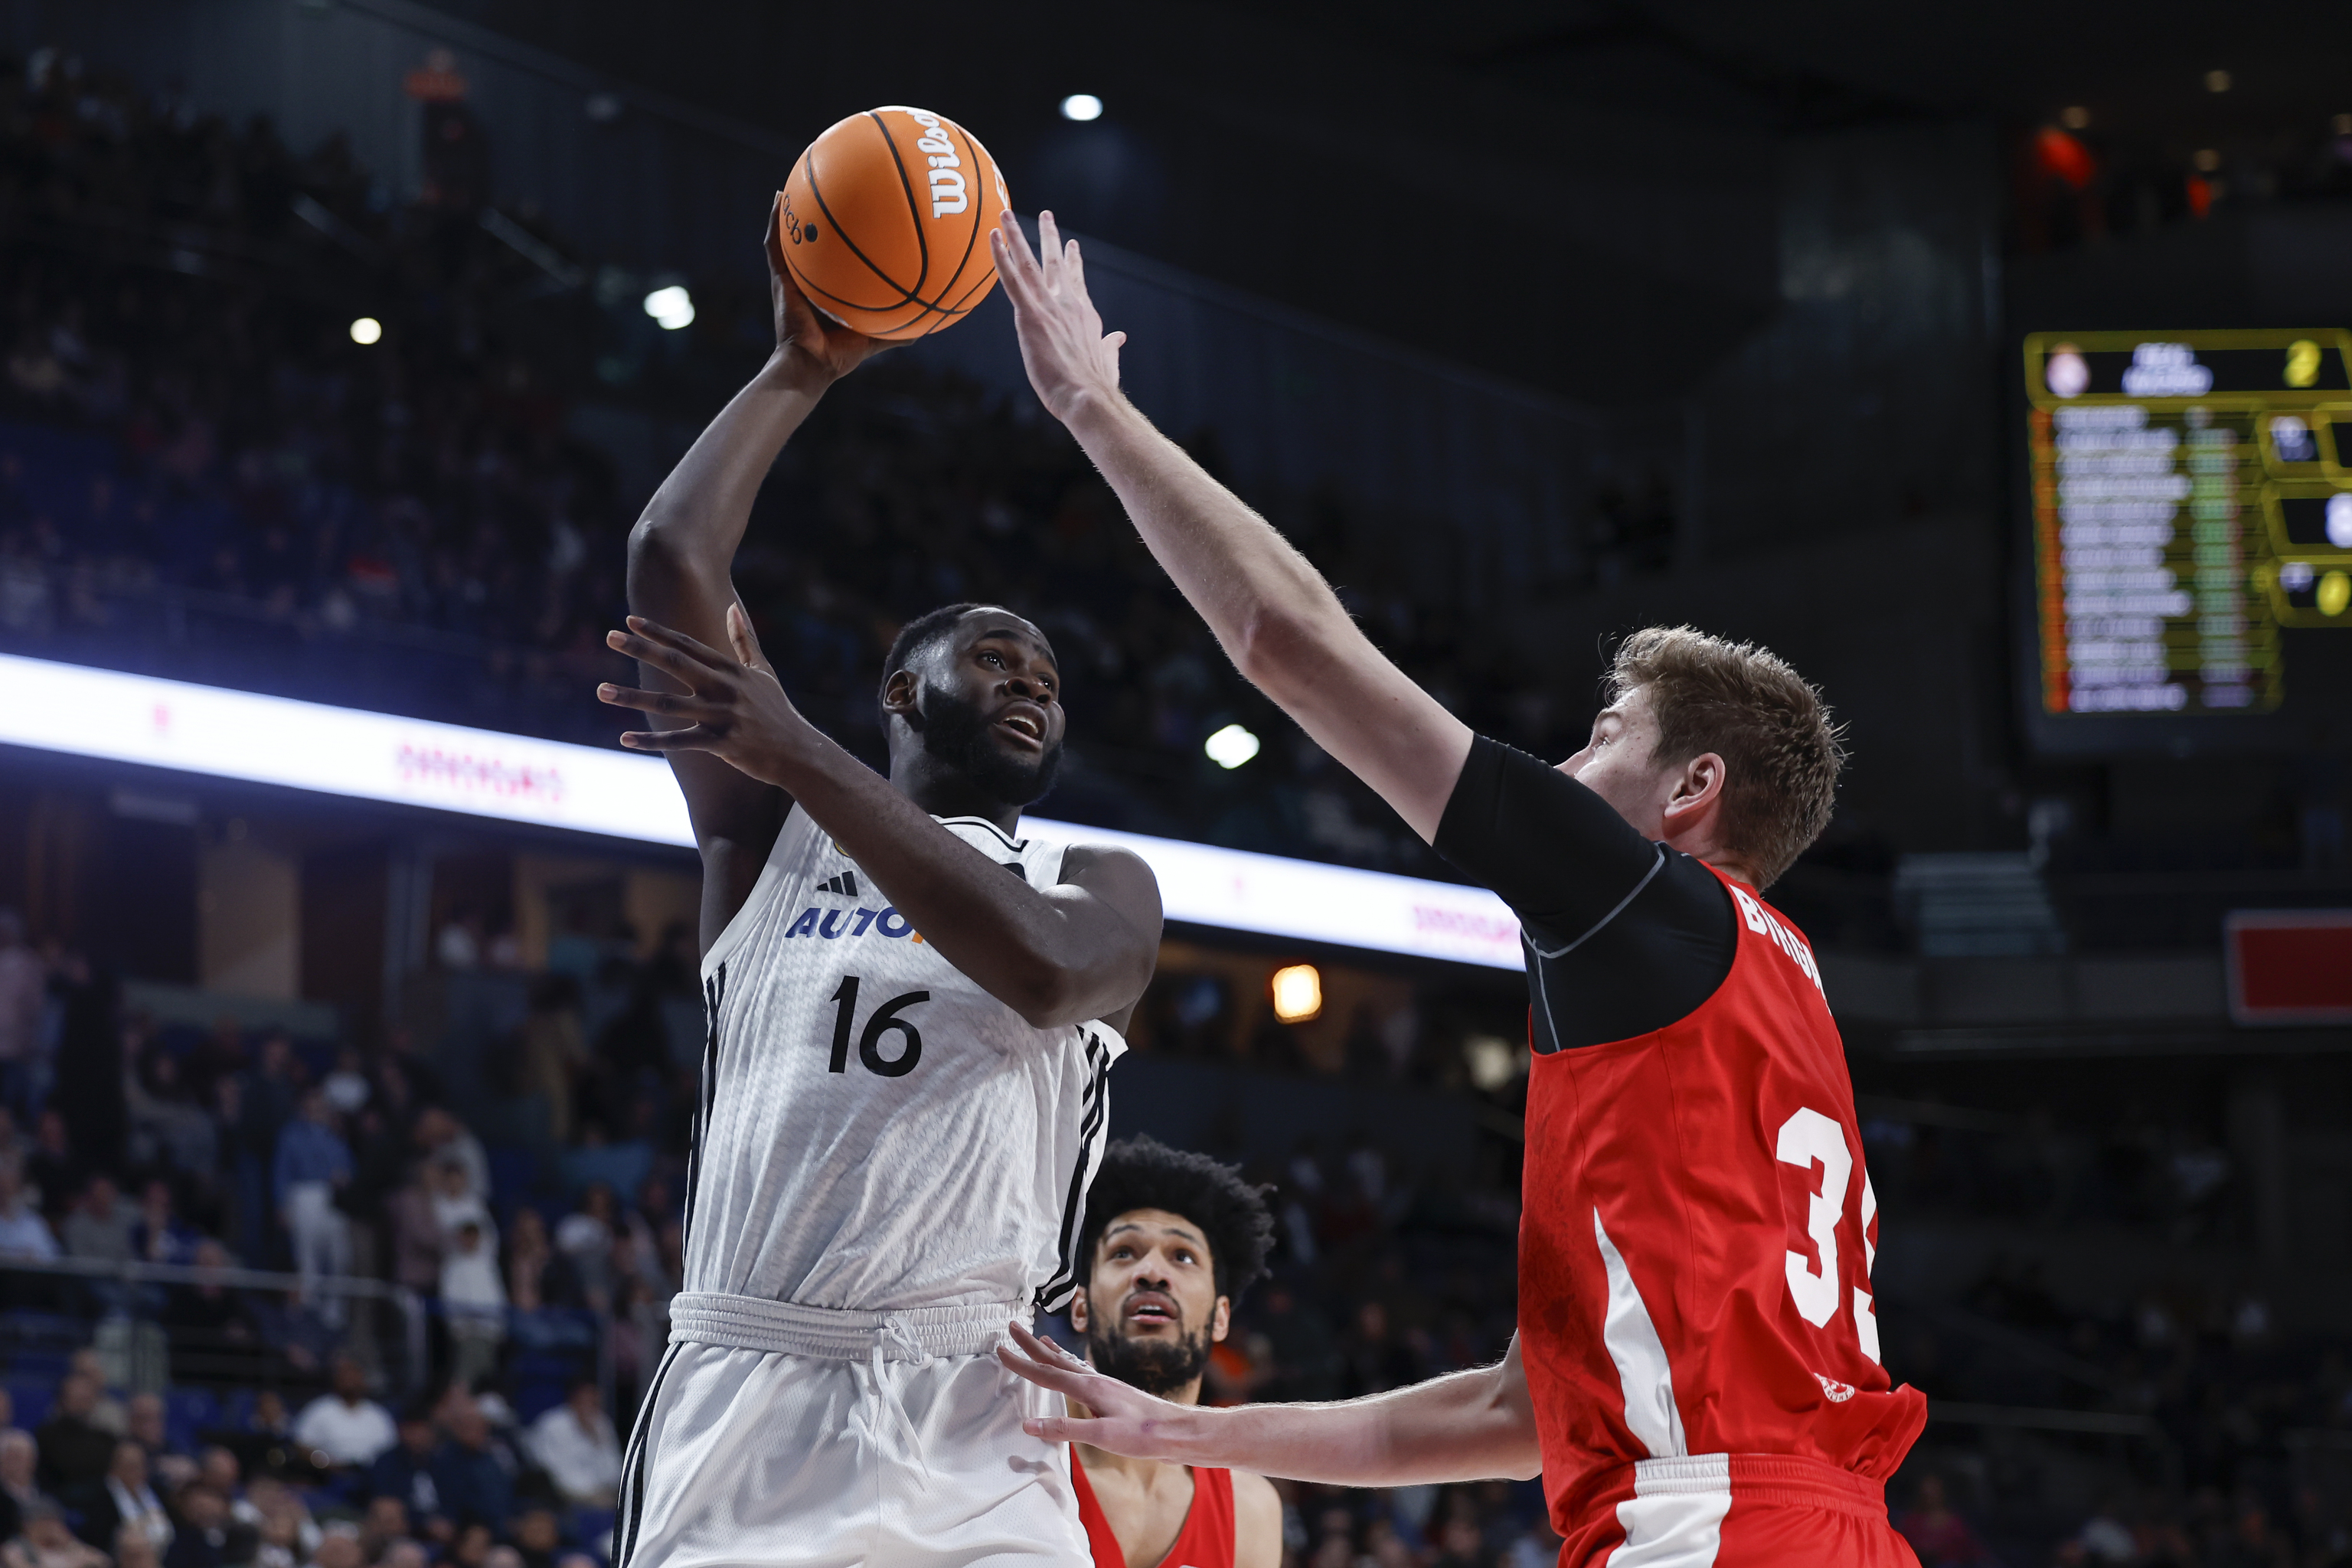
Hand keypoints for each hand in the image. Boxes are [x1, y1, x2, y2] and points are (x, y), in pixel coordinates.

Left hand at [598, 607, 814, 786]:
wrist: (798, 751)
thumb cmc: (777, 712)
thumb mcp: (763, 672)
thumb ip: (745, 640)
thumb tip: (732, 607)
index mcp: (730, 669)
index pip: (688, 645)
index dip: (658, 632)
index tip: (629, 621)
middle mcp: (724, 687)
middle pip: (675, 663)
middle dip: (641, 649)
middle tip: (609, 637)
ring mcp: (722, 715)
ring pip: (669, 703)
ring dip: (632, 696)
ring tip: (601, 690)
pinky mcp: (722, 742)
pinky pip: (680, 741)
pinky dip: (652, 741)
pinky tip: (625, 738)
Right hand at [766, 193, 888, 384]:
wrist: (811, 365)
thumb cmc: (841, 356)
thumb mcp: (877, 337)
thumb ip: (899, 331)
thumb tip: (930, 324)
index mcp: (831, 290)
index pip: (839, 259)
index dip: (848, 238)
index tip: (860, 213)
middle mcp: (811, 279)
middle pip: (817, 241)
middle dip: (821, 215)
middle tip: (832, 186)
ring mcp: (794, 277)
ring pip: (792, 236)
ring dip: (794, 209)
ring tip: (799, 180)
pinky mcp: (780, 278)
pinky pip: (775, 244)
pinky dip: (775, 220)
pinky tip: (779, 196)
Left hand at [990, 210, 1126, 424]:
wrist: (1089, 396)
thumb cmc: (1097, 386)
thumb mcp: (1107, 360)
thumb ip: (1111, 346)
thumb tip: (1120, 337)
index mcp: (1085, 314)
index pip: (1077, 281)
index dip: (1073, 262)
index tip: (1071, 246)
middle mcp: (1068, 303)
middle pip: (1055, 263)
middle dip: (1049, 237)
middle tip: (1045, 215)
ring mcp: (1049, 306)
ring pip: (1029, 262)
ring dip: (1016, 235)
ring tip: (1006, 214)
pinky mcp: (1031, 316)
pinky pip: (1012, 279)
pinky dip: (1001, 256)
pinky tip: (993, 237)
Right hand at [996, 1320, 1200, 1457]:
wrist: (1177, 1431)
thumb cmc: (1144, 1435)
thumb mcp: (1103, 1435)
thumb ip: (1066, 1429)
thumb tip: (1029, 1425)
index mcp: (1089, 1387)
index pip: (1046, 1374)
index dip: (1021, 1363)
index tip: (1000, 1349)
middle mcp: (1095, 1380)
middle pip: (1055, 1359)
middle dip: (1031, 1345)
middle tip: (1012, 1326)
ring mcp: (1105, 1386)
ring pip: (1069, 1364)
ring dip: (1050, 1352)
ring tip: (1040, 1340)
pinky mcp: (1113, 1395)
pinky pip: (1082, 1373)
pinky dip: (1069, 1366)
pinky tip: (1074, 1370)